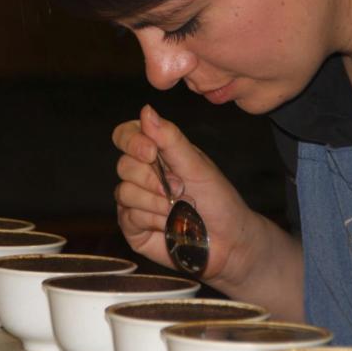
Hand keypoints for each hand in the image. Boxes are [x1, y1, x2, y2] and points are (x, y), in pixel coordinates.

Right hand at [111, 104, 255, 282]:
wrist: (228, 239)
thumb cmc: (217, 198)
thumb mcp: (196, 165)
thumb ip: (170, 139)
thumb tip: (146, 110)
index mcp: (155, 152)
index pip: (125, 135)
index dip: (132, 141)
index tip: (151, 152)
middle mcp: (140, 174)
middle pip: (123, 165)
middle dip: (153, 178)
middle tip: (180, 188)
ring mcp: (134, 201)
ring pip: (124, 192)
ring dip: (156, 202)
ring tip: (179, 209)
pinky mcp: (132, 227)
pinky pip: (129, 216)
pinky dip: (153, 219)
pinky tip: (169, 224)